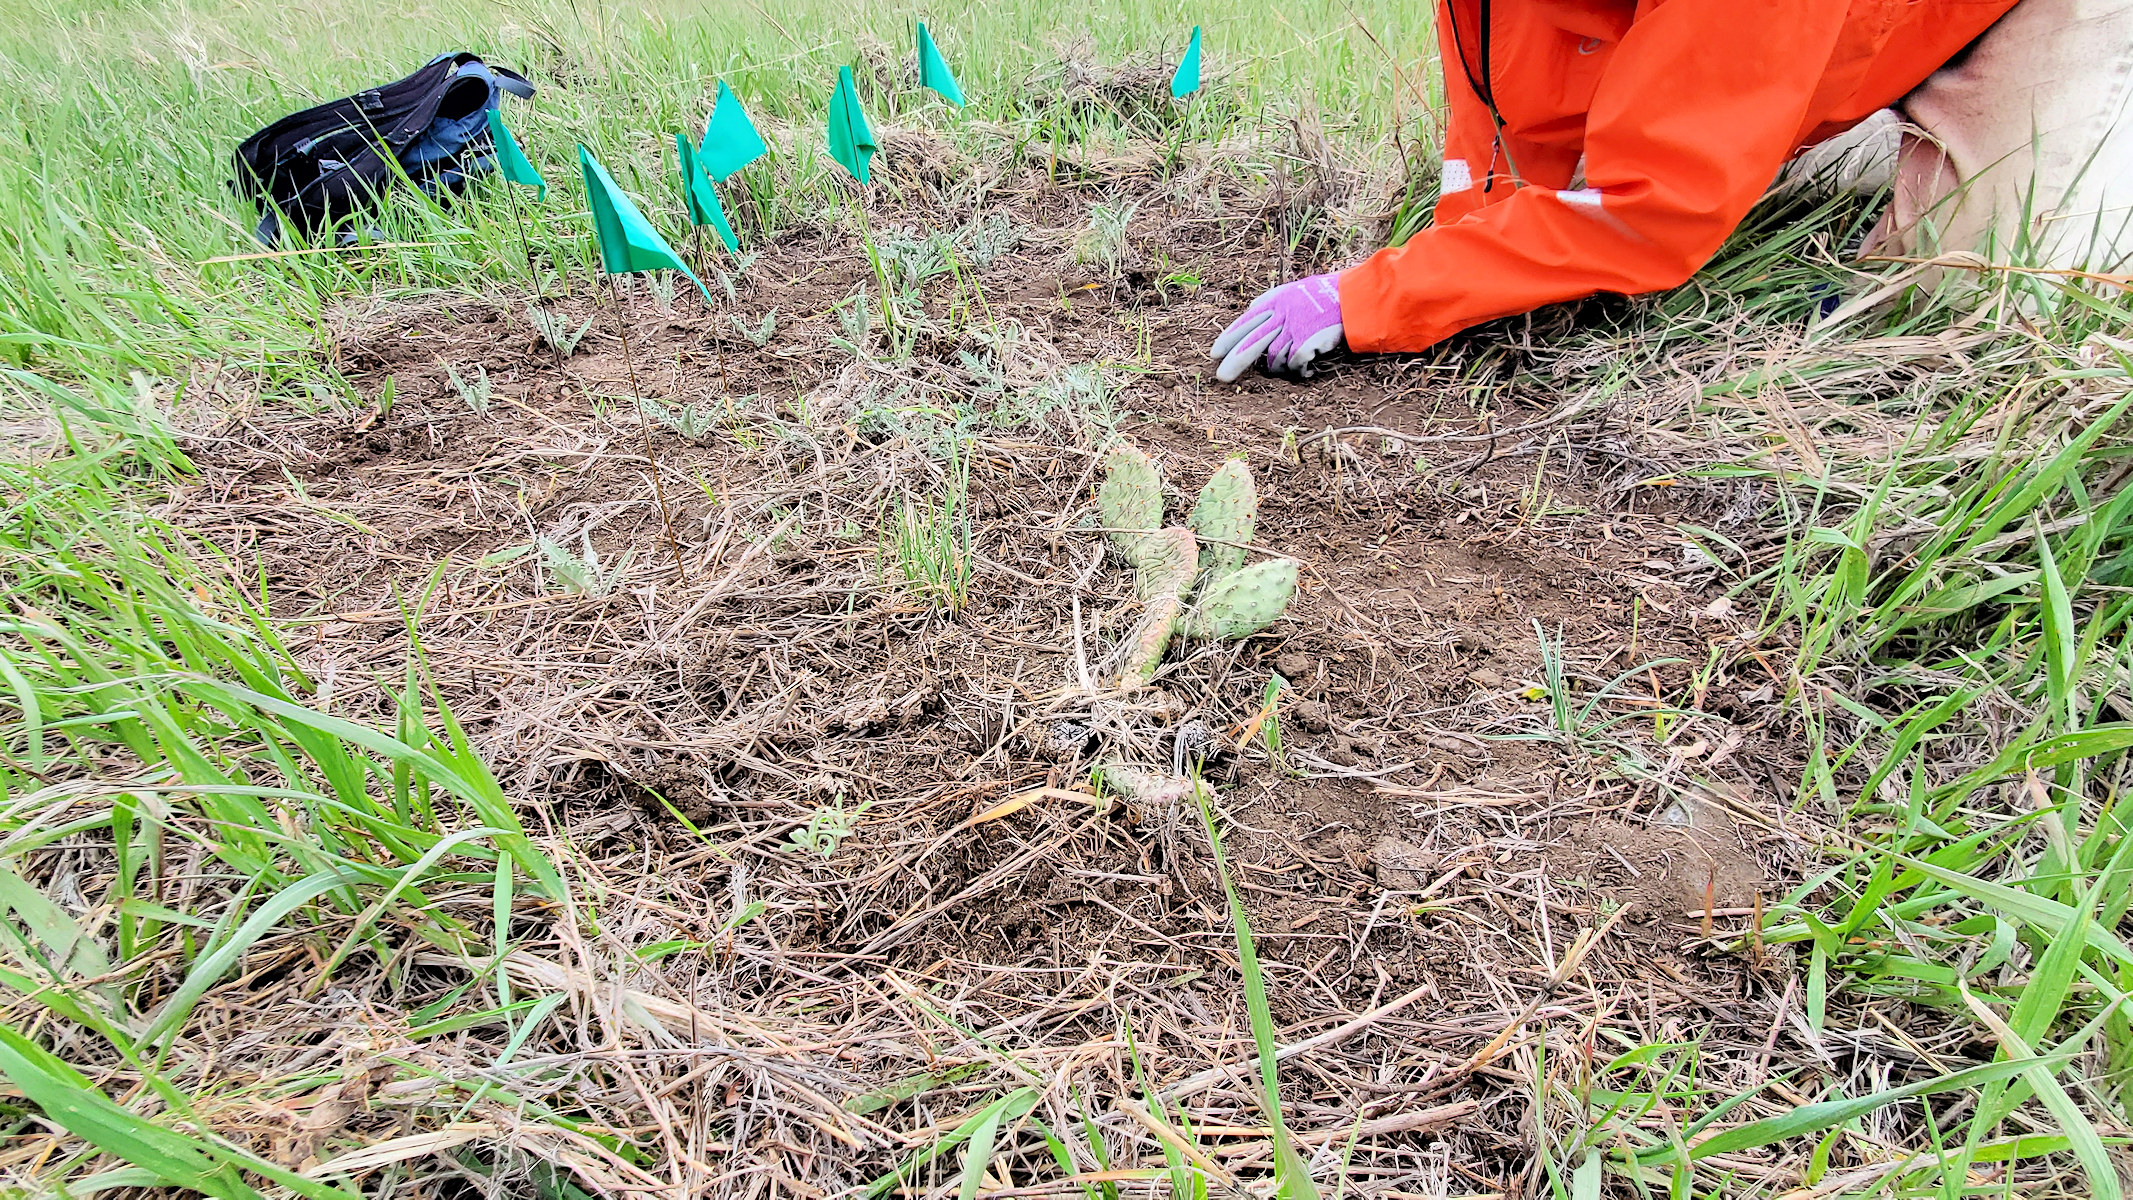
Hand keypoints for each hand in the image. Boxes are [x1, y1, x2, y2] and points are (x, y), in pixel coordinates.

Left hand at [1210, 272, 1343, 381]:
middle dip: (1235, 362)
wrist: (1354, 297)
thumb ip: (1273, 300)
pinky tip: (1304, 371)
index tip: (1214, 353)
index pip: (1245, 322)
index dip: (1228, 338)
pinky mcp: (1308, 343)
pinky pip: (1294, 364)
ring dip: (1277, 368)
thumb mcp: (1294, 290)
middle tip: (1222, 378)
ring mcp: (1294, 330)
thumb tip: (1251, 308)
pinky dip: (1297, 370)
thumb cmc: (1326, 294)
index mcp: (1276, 301)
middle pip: (1251, 343)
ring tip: (1286, 369)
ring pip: (1274, 358)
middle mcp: (1282, 316)